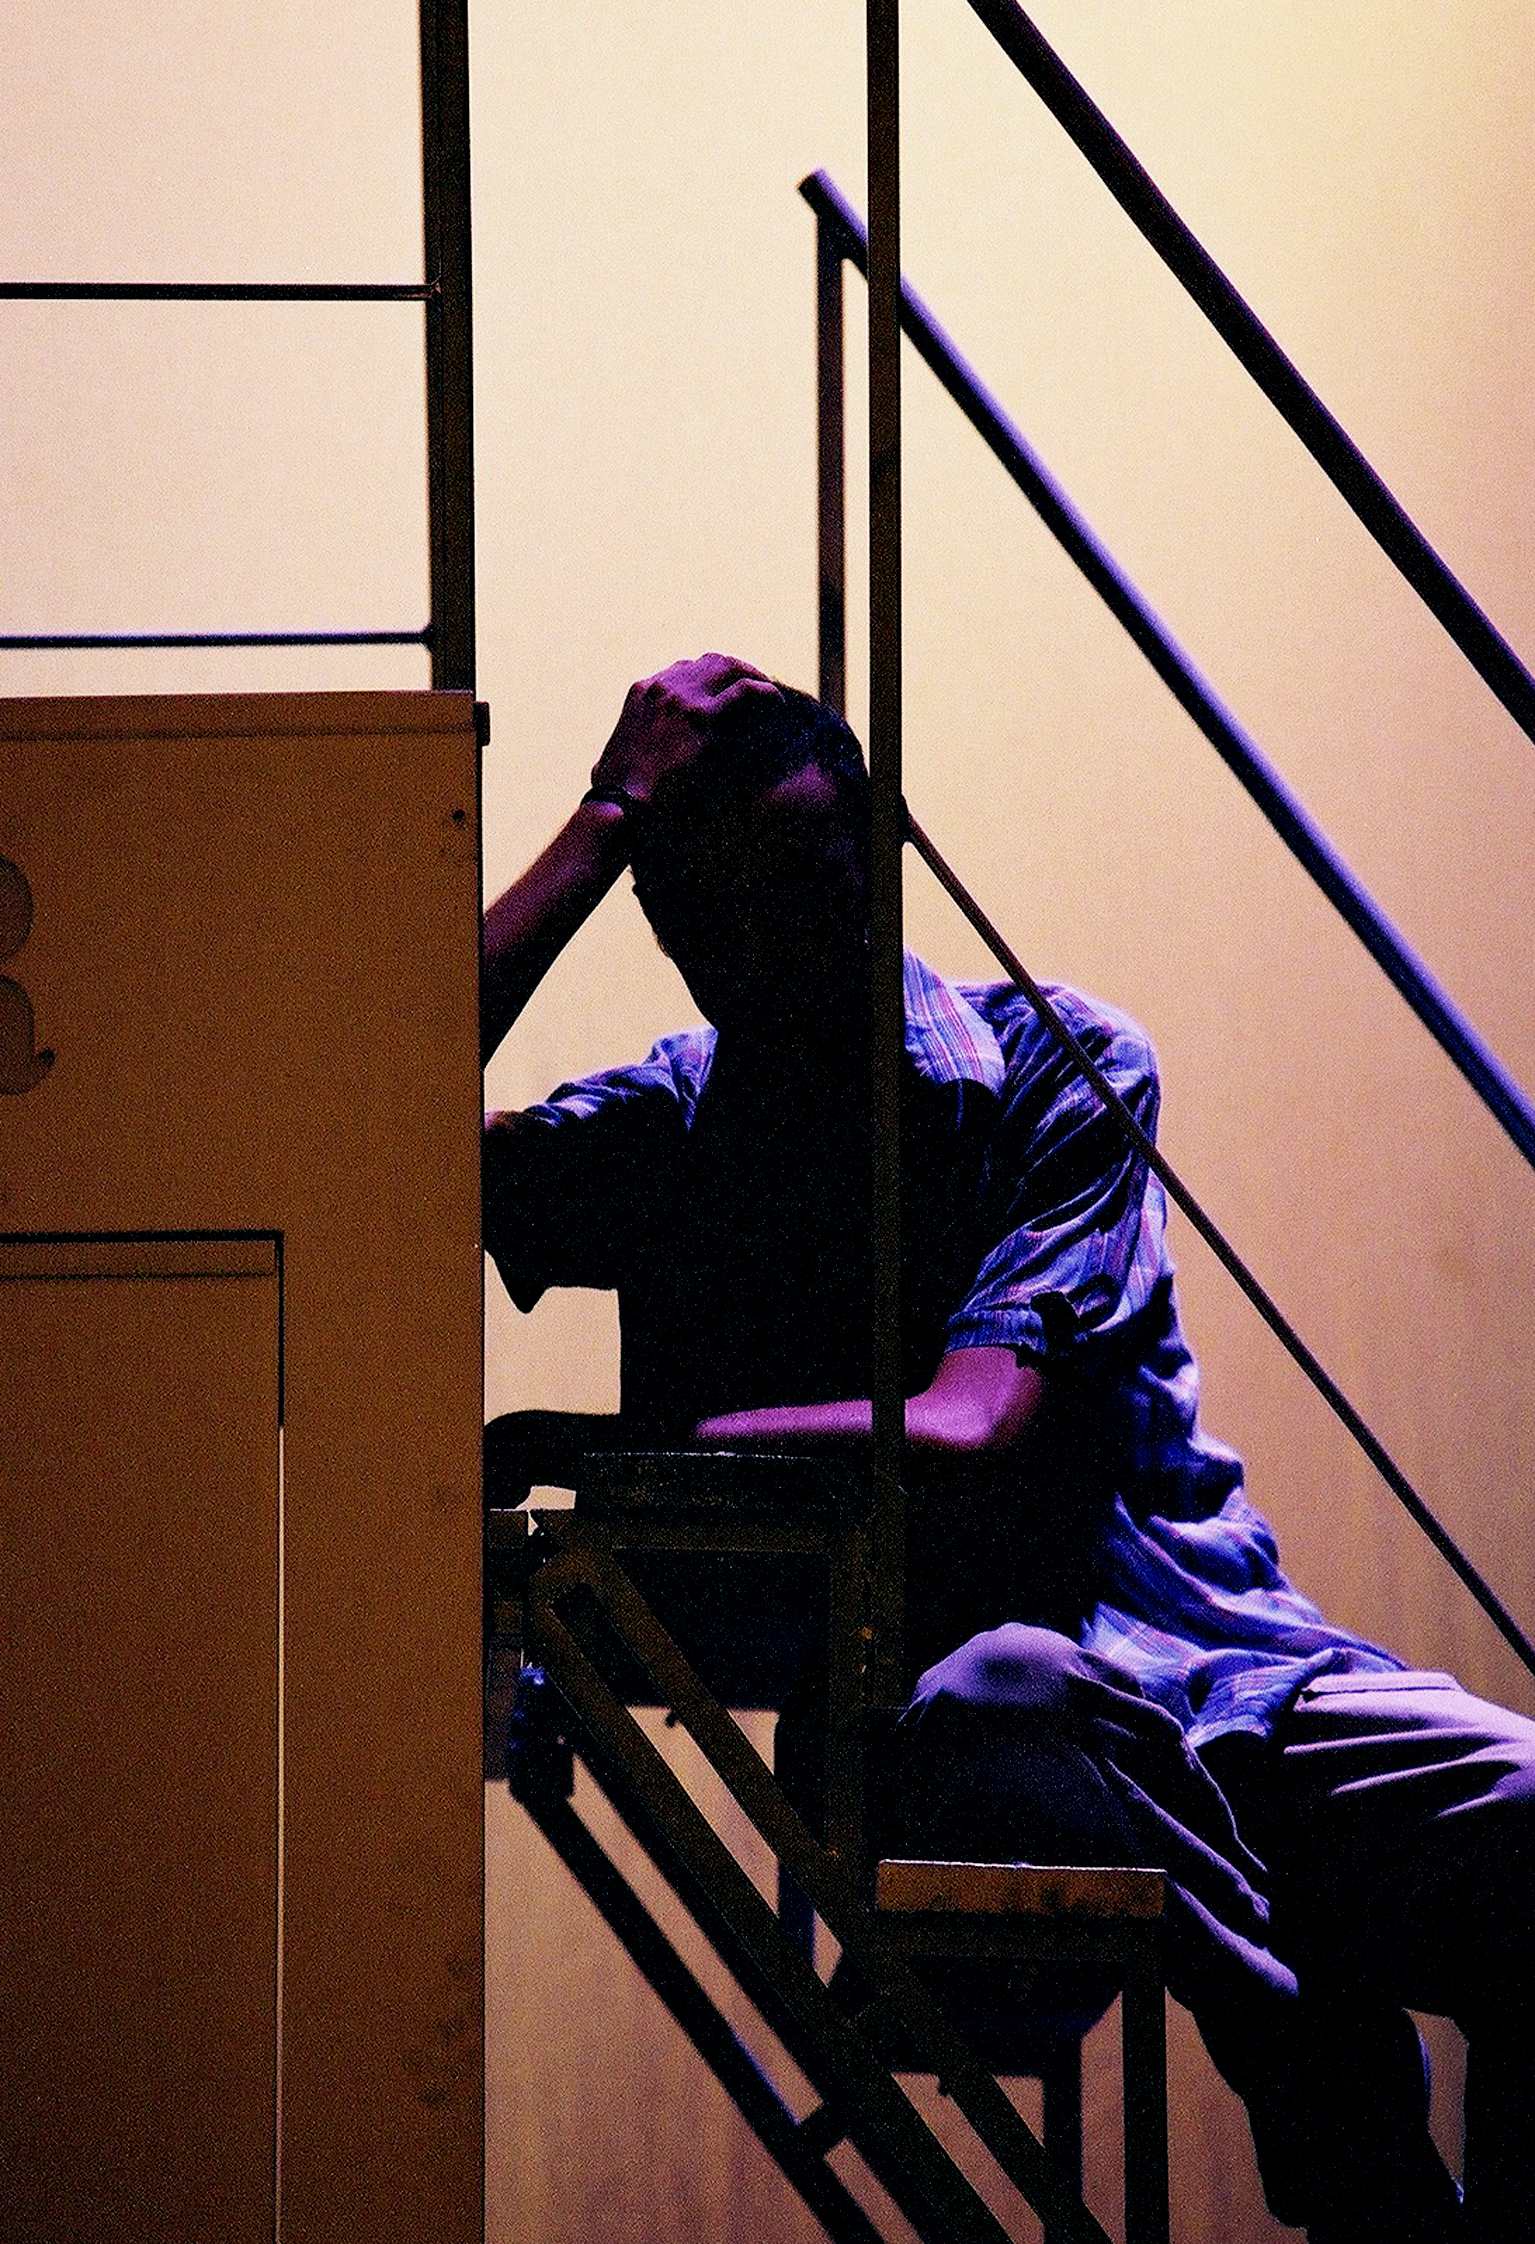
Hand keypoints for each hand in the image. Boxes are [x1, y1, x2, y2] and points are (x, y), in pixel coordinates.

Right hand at [587, 652, 780, 810]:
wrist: (620, 806)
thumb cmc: (614, 798)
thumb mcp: (607, 766)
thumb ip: (612, 758)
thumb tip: (604, 768)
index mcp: (640, 694)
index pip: (682, 670)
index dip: (710, 679)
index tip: (725, 692)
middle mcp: (661, 688)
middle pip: (709, 662)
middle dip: (736, 671)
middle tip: (755, 687)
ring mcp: (682, 699)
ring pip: (729, 667)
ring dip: (753, 676)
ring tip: (769, 695)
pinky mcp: (703, 718)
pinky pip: (746, 691)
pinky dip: (765, 693)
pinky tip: (776, 705)